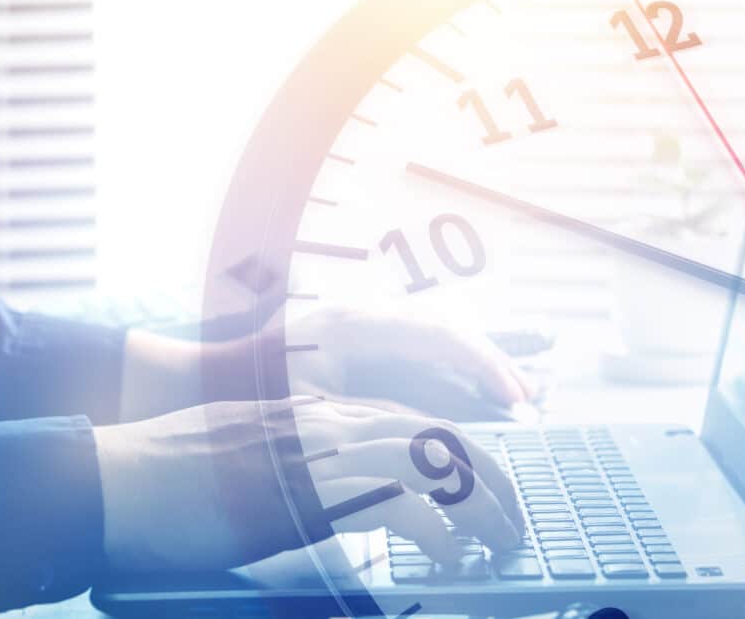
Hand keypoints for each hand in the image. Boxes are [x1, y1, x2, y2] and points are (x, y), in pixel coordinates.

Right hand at [93, 397, 523, 571]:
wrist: (111, 480)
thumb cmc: (164, 480)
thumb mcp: (243, 465)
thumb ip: (296, 475)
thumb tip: (332, 505)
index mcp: (310, 413)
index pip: (407, 418)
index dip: (456, 448)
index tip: (487, 482)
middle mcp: (323, 420)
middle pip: (434, 432)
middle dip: (488, 475)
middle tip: (515, 516)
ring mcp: (316, 449)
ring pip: (431, 460)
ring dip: (479, 504)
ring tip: (505, 541)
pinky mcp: (308, 489)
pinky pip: (399, 503)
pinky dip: (438, 532)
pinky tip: (454, 560)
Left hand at [284, 308, 532, 412]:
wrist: (220, 379)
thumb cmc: (262, 397)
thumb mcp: (318, 412)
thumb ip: (376, 417)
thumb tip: (438, 432)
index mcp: (355, 326)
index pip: (437, 333)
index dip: (481, 362)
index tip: (512, 397)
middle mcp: (365, 313)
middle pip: (445, 325)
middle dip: (489, 360)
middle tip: (525, 398)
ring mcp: (364, 320)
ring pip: (437, 330)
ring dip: (475, 359)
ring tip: (512, 392)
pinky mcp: (364, 335)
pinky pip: (421, 341)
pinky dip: (452, 361)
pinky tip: (474, 386)